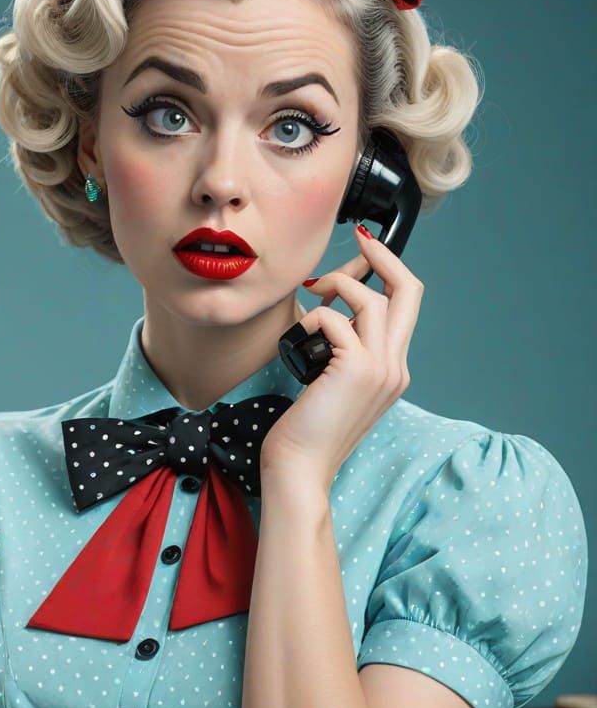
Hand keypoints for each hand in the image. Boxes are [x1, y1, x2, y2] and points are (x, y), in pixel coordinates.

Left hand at [258, 224, 423, 493]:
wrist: (300, 469)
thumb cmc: (305, 430)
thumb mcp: (329, 383)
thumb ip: (339, 351)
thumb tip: (328, 312)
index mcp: (392, 370)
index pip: (405, 307)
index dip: (389, 274)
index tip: (364, 253)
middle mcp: (395, 367)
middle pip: (409, 292)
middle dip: (383, 258)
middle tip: (357, 239)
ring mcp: (381, 369)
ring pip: (373, 300)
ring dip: (338, 286)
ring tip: (311, 295)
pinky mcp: (357, 369)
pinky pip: (338, 320)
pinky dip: (315, 319)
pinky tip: (298, 338)